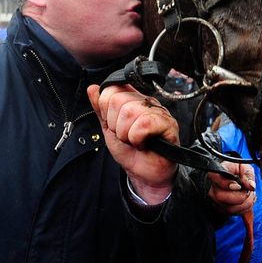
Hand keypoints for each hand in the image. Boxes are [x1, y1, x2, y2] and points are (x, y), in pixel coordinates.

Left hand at [87, 84, 177, 203]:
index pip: (112, 89)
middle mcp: (146, 101)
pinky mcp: (168, 124)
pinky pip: (144, 124)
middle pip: (118, 101)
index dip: (106, 111)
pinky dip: (137, 138)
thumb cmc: (130, 151)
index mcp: (133, 99)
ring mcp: (158, 111)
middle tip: (125, 136)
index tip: (114, 125)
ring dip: (126, 134)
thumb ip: (100, 108)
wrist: (143, 173)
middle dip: (116, 125)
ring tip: (134, 140)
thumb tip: (92, 88)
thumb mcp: (109, 128)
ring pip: (130, 112)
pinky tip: (143, 144)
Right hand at [206, 162, 256, 215]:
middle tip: (246, 190)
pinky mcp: (222, 209)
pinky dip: (244, 208)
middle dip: (240, 196)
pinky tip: (246, 200)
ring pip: (229, 208)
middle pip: (221, 197)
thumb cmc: (236, 170)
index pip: (215, 179)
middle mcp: (212, 188)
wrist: (232, 177)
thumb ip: (248, 174)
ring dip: (245, 203)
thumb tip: (251, 186)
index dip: (227, 184)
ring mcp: (215, 200)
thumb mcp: (243, 166)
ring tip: (248, 194)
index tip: (238, 186)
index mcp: (215, 174)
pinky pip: (234, 213)